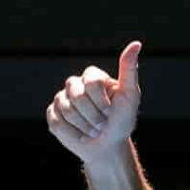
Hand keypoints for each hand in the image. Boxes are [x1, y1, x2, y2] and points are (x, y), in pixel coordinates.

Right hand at [45, 41, 142, 165]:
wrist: (108, 146)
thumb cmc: (122, 121)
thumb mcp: (130, 96)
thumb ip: (129, 70)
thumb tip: (136, 44)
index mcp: (93, 77)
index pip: (91, 81)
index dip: (102, 100)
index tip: (112, 111)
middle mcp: (75, 85)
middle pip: (77, 96)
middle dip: (94, 115)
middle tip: (103, 123)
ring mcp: (62, 99)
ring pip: (66, 109)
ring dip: (85, 125)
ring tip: (94, 129)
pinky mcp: (52, 114)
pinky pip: (56, 120)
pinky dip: (72, 132)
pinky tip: (80, 133)